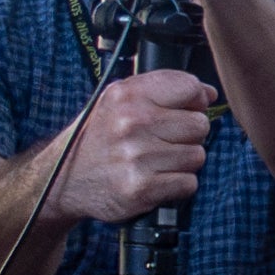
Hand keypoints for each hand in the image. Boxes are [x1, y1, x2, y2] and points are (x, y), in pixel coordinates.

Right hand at [52, 71, 213, 223]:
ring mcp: (136, 156)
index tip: (185, 108)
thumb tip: (209, 93)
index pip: (189, 86)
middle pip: (200, 124)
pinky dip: (177, 185)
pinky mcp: (141, 188)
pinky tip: (155, 179)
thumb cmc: (101, 138)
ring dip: (183, 162)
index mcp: (126, 95)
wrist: (65, 179)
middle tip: (162, 141)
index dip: (195, 100)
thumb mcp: (119, 102)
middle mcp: (131, 122)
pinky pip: (189, 183)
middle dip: (188, 135)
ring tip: (155, 161)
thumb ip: (161, 90)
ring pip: (197, 155)